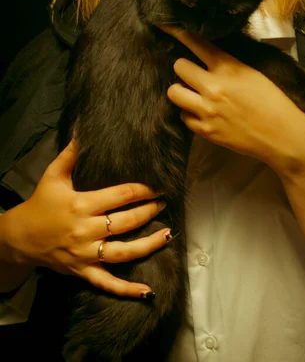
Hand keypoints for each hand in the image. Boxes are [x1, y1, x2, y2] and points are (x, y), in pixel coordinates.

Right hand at [2, 140, 168, 296]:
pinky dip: (127, 289)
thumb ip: (71, 153)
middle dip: (149, 211)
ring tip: (168, 235)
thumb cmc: (40, 204)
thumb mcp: (53, 175)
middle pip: (126, 222)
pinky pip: (108, 283)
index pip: (119, 196)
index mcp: (81, 205)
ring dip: (148, 244)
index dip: (142, 190)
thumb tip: (84, 130)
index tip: (158, 186)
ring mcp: (86, 254)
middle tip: (165, 203)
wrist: (20, 238)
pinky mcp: (83, 271)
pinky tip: (147, 291)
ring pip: (124, 252)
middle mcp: (86, 230)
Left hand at [160, 25, 304, 175]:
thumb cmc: (274, 101)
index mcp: (229, 68)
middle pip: (179, 67)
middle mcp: (214, 87)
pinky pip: (183, 116)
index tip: (164, 26)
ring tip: (193, 94)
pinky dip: (190, 113)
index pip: (196, 43)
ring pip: (174, 92)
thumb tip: (207, 55)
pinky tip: (202, 113)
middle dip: (184, 68)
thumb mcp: (253, 73)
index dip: (179, 32)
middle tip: (193, 74)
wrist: (284, 136)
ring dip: (181, 91)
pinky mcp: (206, 131)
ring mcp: (207, 110)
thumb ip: (228, 64)